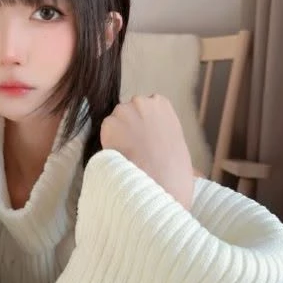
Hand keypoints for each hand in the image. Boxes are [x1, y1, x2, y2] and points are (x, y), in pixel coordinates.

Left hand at [100, 95, 193, 209]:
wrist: (161, 180)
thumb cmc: (175, 169)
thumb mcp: (178, 143)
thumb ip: (165, 134)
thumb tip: (176, 155)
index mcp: (161, 103)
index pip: (143, 107)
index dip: (142, 125)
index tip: (145, 139)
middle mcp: (142, 102)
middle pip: (127, 111)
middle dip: (128, 127)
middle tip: (134, 148)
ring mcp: (124, 111)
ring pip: (114, 122)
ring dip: (117, 136)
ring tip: (128, 155)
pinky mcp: (109, 124)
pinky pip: (105, 134)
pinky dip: (108, 144)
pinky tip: (120, 156)